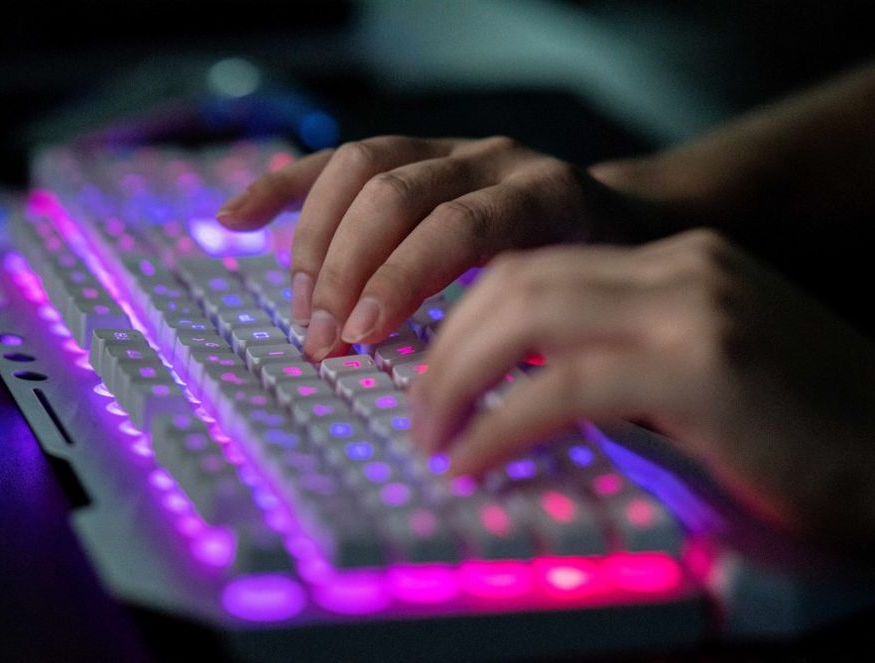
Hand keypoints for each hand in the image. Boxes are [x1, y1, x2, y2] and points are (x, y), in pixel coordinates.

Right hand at [217, 135, 651, 359]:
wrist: (613, 218)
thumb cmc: (596, 283)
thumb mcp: (590, 311)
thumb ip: (542, 343)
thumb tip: (490, 419)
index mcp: (543, 195)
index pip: (456, 225)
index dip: (402, 278)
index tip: (363, 338)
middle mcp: (492, 160)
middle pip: (396, 193)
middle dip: (348, 269)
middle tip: (323, 338)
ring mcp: (446, 149)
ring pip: (360, 169)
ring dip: (317, 242)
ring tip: (304, 309)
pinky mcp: (409, 153)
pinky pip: (335, 162)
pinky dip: (282, 190)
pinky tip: (234, 220)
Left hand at [411, 228, 874, 551]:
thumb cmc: (803, 441)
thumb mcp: (696, 383)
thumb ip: (616, 370)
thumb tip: (518, 396)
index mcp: (675, 265)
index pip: (535, 269)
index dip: (466, 320)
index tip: (431, 374)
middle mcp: (681, 267)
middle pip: (515, 280)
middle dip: (445, 348)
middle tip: (416, 412)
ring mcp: (694, 307)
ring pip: (525, 316)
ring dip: (456, 380)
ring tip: (431, 437)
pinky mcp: (704, 366)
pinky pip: (563, 387)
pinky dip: (499, 426)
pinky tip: (471, 461)